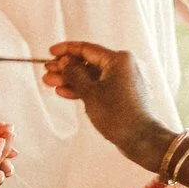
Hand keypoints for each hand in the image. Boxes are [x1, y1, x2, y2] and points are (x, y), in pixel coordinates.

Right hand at [41, 42, 168, 164]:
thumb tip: (64, 61)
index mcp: (118, 59)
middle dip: (65, 68)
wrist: (141, 139)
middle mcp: (122, 66)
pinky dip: (82, 88)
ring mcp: (122, 80)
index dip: (66, 50)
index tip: (50, 52)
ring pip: (90, 75)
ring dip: (70, 79)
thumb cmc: (118, 115)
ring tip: (50, 82)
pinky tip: (64, 91)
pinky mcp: (120, 93)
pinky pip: (97, 86)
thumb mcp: (90, 93)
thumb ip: (74, 74)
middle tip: (47, 71)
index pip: (86, 48)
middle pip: (87, 62)